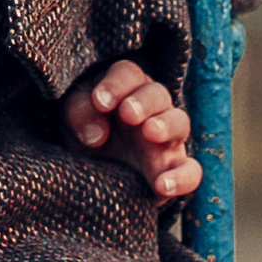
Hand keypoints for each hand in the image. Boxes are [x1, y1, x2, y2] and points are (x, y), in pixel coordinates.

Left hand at [61, 59, 199, 205]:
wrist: (90, 170)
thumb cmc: (84, 130)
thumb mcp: (72, 118)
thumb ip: (79, 115)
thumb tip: (96, 134)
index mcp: (126, 87)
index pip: (128, 75)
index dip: (116, 85)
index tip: (100, 101)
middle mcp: (151, 108)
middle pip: (158, 94)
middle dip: (144, 102)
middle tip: (128, 113)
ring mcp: (166, 138)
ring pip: (180, 123)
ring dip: (166, 126)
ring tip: (150, 133)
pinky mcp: (172, 168)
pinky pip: (190, 171)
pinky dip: (182, 178)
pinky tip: (163, 186)